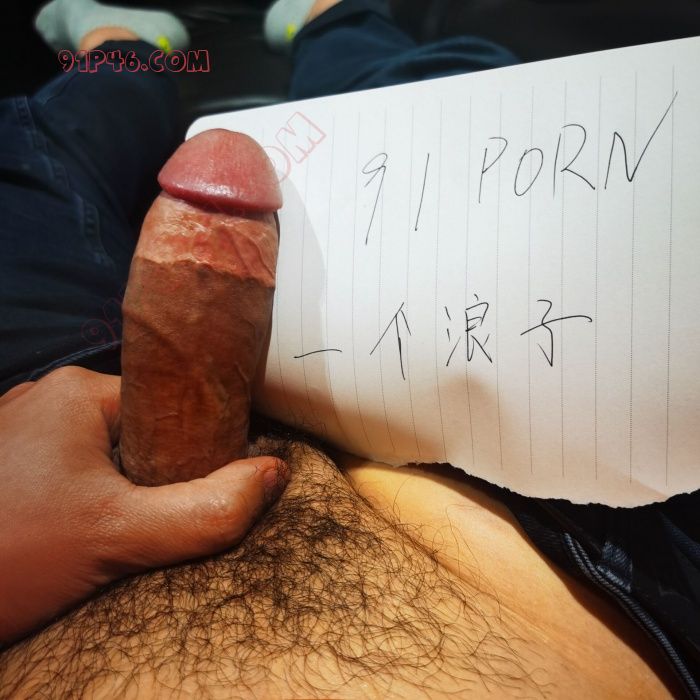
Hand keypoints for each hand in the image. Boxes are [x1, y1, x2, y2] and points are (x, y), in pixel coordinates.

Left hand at [0, 365, 288, 646]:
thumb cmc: (8, 555)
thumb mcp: (117, 538)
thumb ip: (205, 511)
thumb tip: (276, 474)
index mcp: (79, 392)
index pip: (167, 409)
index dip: (194, 451)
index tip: (199, 493)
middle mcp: (46, 397)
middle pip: (137, 434)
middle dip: (153, 480)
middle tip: (149, 527)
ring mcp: (18, 429)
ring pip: (101, 456)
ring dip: (118, 494)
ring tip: (110, 536)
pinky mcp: (3, 464)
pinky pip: (67, 471)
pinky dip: (83, 501)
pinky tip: (74, 536)